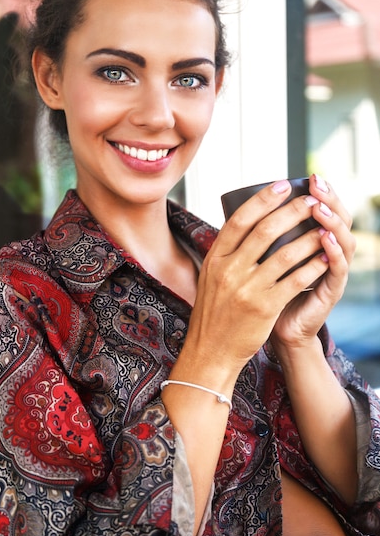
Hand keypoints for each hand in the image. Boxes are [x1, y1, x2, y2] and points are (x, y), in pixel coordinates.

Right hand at [185, 176, 332, 380]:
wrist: (210, 350)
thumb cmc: (214, 311)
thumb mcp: (211, 277)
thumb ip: (228, 253)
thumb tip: (248, 224)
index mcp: (215, 258)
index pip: (240, 220)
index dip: (263, 200)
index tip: (282, 185)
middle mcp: (229, 270)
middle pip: (265, 231)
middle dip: (292, 211)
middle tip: (311, 200)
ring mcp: (247, 289)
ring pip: (285, 254)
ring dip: (309, 238)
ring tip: (324, 228)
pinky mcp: (265, 307)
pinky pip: (295, 281)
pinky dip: (313, 267)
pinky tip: (324, 258)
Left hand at [271, 173, 355, 350]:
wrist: (276, 331)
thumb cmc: (267, 292)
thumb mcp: (263, 259)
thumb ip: (262, 236)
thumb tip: (242, 205)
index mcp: (312, 242)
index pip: (324, 209)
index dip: (319, 193)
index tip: (307, 176)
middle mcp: (328, 252)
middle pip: (339, 218)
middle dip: (328, 199)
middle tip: (317, 184)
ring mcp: (332, 272)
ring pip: (343, 240)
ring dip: (332, 222)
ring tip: (319, 207)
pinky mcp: (332, 291)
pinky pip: (337, 269)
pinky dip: (333, 253)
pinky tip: (326, 239)